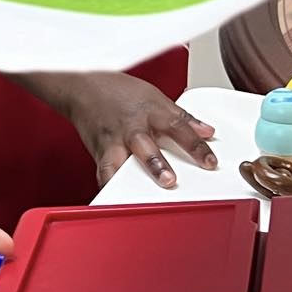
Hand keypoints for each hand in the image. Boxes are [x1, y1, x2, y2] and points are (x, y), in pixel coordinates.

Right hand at [60, 72, 216, 189]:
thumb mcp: (155, 97)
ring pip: (116, 163)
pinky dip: (108, 187)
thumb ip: (182, 117)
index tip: (210, 163)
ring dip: (127, 181)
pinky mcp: (97, 154)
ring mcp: (111, 141)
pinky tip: (115, 203)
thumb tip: (207, 132)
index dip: (195, 145)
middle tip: (169, 181)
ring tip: (135, 201)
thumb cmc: (119, 92)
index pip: (177, 127)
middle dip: (156, 164)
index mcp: (149, 111)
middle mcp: (130, 127)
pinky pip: (103, 173)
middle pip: (144, 145)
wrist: (82, 89)